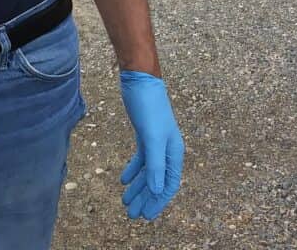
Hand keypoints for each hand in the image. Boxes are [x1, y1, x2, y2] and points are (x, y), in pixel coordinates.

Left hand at [119, 70, 183, 220]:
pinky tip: (123, 179)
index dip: (157, 202)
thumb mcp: (151, 137)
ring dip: (138, 187)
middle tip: (132, 214)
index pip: (168, 184)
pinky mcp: (144, 134)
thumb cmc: (149, 107)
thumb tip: (157, 190)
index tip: (146, 216)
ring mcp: (155, 142)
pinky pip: (141, 158)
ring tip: (126, 202)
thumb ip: (155, 163)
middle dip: (145, 198)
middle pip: (157, 181)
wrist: (140, 80)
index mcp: (173, 152)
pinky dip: (133, 170)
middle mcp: (167, 150)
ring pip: (148, 171)